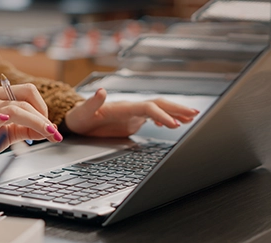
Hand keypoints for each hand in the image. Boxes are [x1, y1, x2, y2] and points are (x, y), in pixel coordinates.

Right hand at [0, 84, 62, 174]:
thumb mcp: (8, 133)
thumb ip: (26, 129)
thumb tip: (49, 130)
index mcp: (0, 96)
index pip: (29, 92)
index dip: (43, 108)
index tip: (50, 126)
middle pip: (24, 100)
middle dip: (43, 118)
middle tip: (54, 133)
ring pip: (13, 108)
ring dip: (34, 121)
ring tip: (46, 133)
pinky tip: (5, 120)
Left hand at [64, 88, 199, 137]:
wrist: (75, 120)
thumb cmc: (78, 117)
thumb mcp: (82, 111)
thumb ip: (92, 102)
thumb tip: (102, 91)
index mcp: (122, 106)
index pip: (148, 108)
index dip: (162, 114)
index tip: (174, 124)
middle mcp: (130, 108)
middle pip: (159, 104)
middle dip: (176, 109)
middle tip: (194, 114)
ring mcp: (132, 114)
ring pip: (159, 109)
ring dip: (175, 112)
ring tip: (191, 117)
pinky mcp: (131, 120)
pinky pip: (153, 117)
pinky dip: (165, 119)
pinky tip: (172, 124)